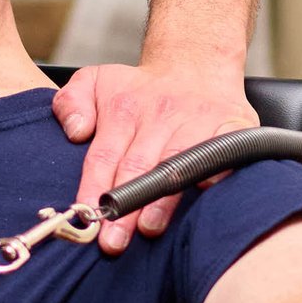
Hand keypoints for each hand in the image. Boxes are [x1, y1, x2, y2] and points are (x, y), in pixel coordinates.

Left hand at [51, 55, 258, 252]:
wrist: (197, 63)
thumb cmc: (142, 87)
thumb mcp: (96, 80)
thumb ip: (71, 103)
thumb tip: (76, 132)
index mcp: (123, 110)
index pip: (103, 156)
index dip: (94, 188)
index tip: (86, 215)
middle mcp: (159, 117)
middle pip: (137, 167)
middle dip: (124, 208)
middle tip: (113, 240)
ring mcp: (196, 122)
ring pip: (176, 165)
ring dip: (162, 200)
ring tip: (148, 227)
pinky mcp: (230, 126)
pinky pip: (223, 152)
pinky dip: (216, 172)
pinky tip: (204, 194)